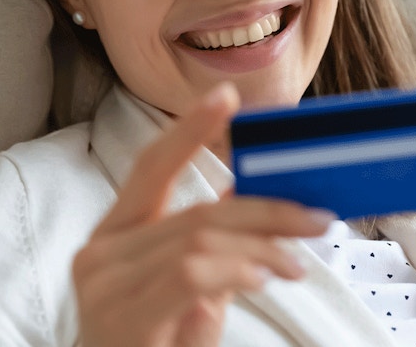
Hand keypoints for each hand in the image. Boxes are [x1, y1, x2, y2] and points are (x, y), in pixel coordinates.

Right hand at [72, 83, 335, 346]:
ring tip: (296, 264)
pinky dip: (235, 268)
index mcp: (113, 237)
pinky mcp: (120, 317)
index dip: (188, 129)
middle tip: (316, 216)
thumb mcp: (189, 296)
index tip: (227, 98)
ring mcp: (104, 286)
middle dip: (266, 209)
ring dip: (262, 247)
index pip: (149, 168)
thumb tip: (246, 195)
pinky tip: (262, 277)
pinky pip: (189, 272)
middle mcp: (99, 254)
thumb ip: (213, 248)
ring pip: (200, 239)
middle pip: (196, 210)